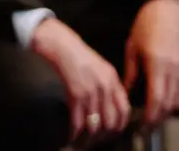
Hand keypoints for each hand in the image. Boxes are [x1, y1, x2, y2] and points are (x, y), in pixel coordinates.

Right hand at [29, 18, 129, 146]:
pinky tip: (70, 135)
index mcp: (111, 77)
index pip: (124, 110)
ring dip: (88, 138)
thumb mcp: (95, 64)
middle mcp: (104, 84)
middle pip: (111, 121)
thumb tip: (106, 105)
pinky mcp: (75, 91)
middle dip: (103, 137)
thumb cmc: (71, 50)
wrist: (53, 38)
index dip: (119, 126)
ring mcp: (90, 88)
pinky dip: (74, 132)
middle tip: (94, 142)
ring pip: (95, 125)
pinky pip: (78, 120)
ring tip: (80, 142)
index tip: (111, 133)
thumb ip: (105, 83)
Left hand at [125, 0, 178, 128]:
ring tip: (159, 112)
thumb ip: (131, 72)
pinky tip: (173, 101)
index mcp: (156, 63)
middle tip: (150, 123)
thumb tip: (127, 92)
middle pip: (170, 103)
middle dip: (160, 117)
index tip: (144, 123)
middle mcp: (174, 67)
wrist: (168, 7)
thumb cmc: (147, 23)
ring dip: (171, 109)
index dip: (152, 116)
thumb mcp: (132, 47)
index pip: (157, 99)